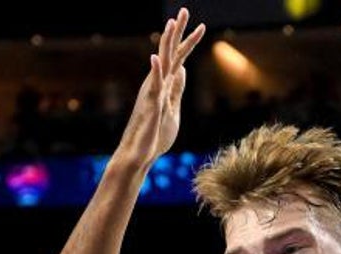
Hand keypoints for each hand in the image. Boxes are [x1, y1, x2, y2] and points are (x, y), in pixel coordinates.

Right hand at [116, 8, 204, 167]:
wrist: (140, 154)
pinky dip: (155, 72)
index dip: (188, 42)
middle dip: (177, 32)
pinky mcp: (150, 107)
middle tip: (185, 10)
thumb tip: (182, 69)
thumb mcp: (173, 108)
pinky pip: (153, 88)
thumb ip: (176, 88)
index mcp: (164, 84)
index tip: (200, 25)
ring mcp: (153, 93)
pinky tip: (156, 58)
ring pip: (162, 64)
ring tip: (171, 23)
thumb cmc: (155, 133)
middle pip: (170, 53)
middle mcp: (157, 84)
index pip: (179, 58)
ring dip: (166, 44)